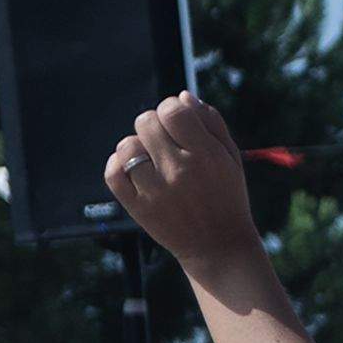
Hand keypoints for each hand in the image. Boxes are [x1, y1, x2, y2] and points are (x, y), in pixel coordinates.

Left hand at [106, 92, 265, 277]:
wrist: (218, 245)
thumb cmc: (226, 194)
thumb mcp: (230, 157)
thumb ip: (211, 123)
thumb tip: (182, 97)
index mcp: (206, 155)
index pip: (173, 111)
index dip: (171, 108)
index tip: (176, 120)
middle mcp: (179, 171)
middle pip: (145, 122)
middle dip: (153, 124)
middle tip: (164, 140)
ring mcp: (155, 190)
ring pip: (127, 145)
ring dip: (136, 146)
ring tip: (151, 158)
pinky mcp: (137, 207)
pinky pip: (112, 172)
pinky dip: (118, 165)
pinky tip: (134, 169)